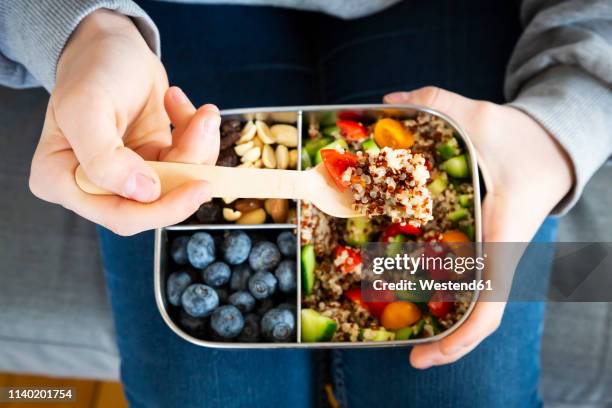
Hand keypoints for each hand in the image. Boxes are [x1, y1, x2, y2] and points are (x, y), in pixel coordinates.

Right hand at [29, 10, 220, 235]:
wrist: (112, 45)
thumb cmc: (92, 70)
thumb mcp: (87, 107)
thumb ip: (104, 159)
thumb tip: (144, 193)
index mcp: (62, 181)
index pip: (119, 215)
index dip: (163, 208)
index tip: (198, 183)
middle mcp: (94, 186)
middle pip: (156, 204)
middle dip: (189, 169)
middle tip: (206, 129)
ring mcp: (128, 176)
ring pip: (179, 183)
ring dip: (199, 146)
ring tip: (201, 111)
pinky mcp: (154, 162)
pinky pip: (187, 163)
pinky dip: (197, 135)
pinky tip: (179, 103)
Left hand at [384, 87, 572, 367]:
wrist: (556, 147)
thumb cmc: (526, 140)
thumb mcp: (483, 116)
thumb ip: (438, 102)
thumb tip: (389, 100)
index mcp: (503, 236)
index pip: (490, 303)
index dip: (460, 338)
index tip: (424, 356)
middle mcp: (500, 254)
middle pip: (479, 318)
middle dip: (448, 344)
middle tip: (408, 357)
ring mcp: (495, 254)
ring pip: (474, 304)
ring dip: (446, 325)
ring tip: (404, 337)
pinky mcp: (488, 246)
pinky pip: (469, 281)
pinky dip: (448, 296)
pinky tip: (416, 293)